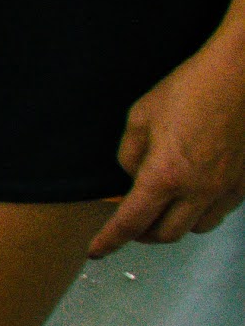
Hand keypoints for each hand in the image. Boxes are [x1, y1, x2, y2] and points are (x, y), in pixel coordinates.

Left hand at [94, 33, 244, 254]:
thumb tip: (133, 177)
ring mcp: (228, 189)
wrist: (242, 75)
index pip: (131, 222)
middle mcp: (199, 191)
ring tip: (162, 211)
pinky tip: (193, 197)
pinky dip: (202, 212)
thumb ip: (130, 154)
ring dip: (175, 225)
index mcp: (165, 176)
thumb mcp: (141, 117)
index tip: (96, 250)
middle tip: (130, 226)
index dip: (110, 240)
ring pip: (197, 228)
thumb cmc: (189, 89)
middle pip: (166, 234)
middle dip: (143, 235)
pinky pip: (222, 212)